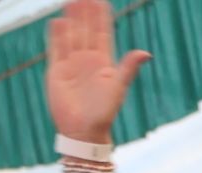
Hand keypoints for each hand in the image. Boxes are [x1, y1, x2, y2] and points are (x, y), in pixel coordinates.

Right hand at [46, 0, 150, 142]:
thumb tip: (146, 53)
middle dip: (85, 13)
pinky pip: (56, 49)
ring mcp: (71, 64)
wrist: (84, 131)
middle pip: (85, 30)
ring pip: (71, 36)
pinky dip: (57, 36)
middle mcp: (87, 60)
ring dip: (71, 20)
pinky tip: (58, 22)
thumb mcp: (118, 87)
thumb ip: (128, 68)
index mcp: (103, 62)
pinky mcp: (57, 71)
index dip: (100, 17)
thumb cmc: (104, 112)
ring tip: (71, 2)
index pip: (102, 33)